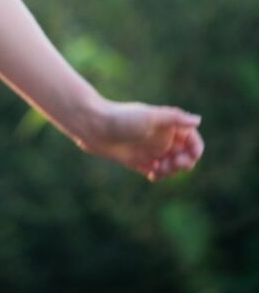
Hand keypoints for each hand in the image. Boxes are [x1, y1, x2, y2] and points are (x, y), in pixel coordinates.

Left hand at [77, 99, 203, 181]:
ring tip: (157, 169)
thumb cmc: (121, 118)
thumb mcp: (149, 117)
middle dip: (183, 163)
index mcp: (167, 125)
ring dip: (170, 171)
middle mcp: (161, 137)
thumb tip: (198, 120)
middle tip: (170, 164)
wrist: (93, 126)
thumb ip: (174, 118)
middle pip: (185, 155)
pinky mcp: (138, 161)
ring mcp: (150, 150)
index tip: (186, 156)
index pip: (192, 139)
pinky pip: (156, 172)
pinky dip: (159, 175)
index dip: (195, 150)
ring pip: (172, 166)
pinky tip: (151, 173)